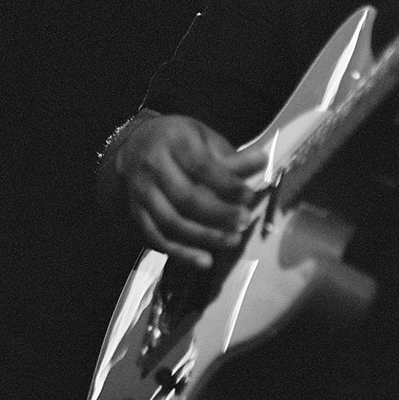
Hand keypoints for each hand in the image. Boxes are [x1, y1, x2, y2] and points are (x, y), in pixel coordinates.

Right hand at [110, 113, 268, 268]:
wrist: (136, 145)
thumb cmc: (180, 141)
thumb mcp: (205, 138)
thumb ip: (231, 156)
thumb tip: (262, 162)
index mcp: (173, 141)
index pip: (200, 166)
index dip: (226, 184)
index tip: (249, 195)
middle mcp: (153, 167)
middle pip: (185, 197)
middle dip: (218, 213)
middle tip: (243, 221)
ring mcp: (141, 192)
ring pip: (171, 222)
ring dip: (203, 236)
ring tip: (232, 240)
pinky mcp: (136, 214)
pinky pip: (157, 238)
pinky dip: (181, 253)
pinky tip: (205, 261)